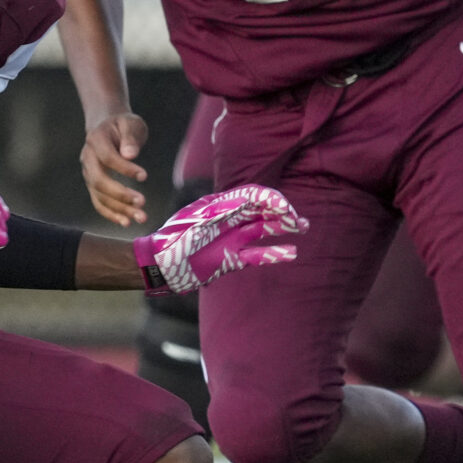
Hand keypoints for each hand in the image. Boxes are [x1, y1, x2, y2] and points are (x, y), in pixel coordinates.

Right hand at [80, 111, 150, 225]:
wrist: (107, 126)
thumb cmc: (122, 124)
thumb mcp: (130, 123)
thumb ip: (130, 137)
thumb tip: (130, 154)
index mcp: (96, 140)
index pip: (107, 157)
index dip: (124, 168)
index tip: (144, 176)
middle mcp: (88, 158)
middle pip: (98, 181)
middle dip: (120, 194)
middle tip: (142, 202)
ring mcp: (88, 173)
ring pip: (99, 195)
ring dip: (120, 209)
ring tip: (141, 217)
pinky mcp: (93, 185)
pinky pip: (99, 203)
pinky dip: (111, 214)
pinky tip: (127, 222)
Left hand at [135, 184, 306, 294]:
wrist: (160, 267)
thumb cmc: (174, 240)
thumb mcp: (197, 221)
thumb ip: (222, 211)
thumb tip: (248, 199)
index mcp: (221, 205)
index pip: (253, 196)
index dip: (271, 199)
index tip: (284, 208)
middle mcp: (230, 220)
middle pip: (262, 211)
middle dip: (282, 212)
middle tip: (299, 220)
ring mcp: (232, 239)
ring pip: (264, 230)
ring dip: (283, 227)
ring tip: (303, 227)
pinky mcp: (232, 259)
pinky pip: (257, 255)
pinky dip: (274, 253)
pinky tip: (291, 252)